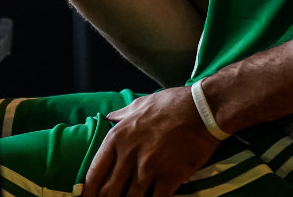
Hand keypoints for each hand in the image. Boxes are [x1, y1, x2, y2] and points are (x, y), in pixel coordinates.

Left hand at [83, 87, 222, 196]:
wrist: (204, 109)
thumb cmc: (172, 104)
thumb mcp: (141, 103)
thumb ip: (122, 114)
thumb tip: (107, 118)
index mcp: (118, 137)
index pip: (94, 174)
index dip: (88, 192)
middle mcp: (129, 155)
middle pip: (109, 192)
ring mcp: (149, 169)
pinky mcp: (169, 178)